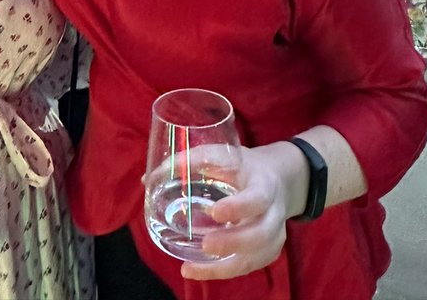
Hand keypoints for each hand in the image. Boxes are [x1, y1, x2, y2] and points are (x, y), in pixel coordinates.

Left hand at [179, 142, 305, 281]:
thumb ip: (192, 162)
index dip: (238, 208)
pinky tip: (201, 270)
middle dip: (233, 243)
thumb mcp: (226, 154)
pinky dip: (225, 271)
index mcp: (264, 184)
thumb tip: (148, 179)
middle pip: (261, 235)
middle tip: (205, 245)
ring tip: (191, 268)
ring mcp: (274, 235)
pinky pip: (249, 267)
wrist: (278, 180)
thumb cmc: (244, 166)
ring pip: (256, 258)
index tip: (215, 212)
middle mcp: (273, 213)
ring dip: (224, 267)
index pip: (257, 199)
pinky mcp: (268, 251)